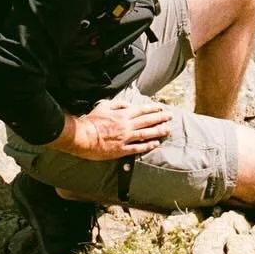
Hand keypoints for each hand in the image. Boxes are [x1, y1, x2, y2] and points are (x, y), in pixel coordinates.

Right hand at [53, 92, 173, 160]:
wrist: (84, 137)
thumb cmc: (92, 121)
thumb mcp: (104, 105)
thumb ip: (117, 104)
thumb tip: (128, 105)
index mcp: (122, 114)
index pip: (142, 110)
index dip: (153, 108)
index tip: (161, 108)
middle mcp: (127, 125)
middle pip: (147, 121)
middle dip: (160, 118)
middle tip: (170, 117)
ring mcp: (125, 138)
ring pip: (146, 134)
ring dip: (158, 131)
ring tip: (167, 130)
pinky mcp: (122, 149)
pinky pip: (138, 147)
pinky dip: (148, 145)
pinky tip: (155, 144)